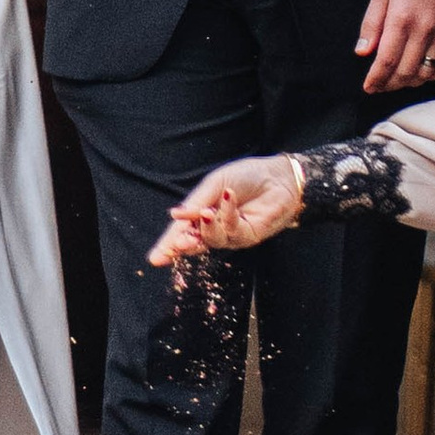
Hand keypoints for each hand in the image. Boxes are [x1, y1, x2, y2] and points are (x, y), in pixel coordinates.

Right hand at [150, 154, 303, 264]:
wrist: (279, 177)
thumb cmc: (247, 176)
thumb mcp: (215, 182)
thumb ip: (196, 201)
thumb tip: (175, 216)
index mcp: (202, 213)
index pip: (182, 231)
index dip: (168, 245)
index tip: (155, 258)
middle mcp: (214, 227)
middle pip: (194, 242)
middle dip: (183, 245)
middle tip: (177, 244)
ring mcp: (231, 234)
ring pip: (212, 239)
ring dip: (206, 228)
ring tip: (206, 213)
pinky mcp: (248, 237)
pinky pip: (233, 231)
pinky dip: (228, 215)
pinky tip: (229, 198)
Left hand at [358, 0, 434, 93]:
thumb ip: (371, 25)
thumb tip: (362, 52)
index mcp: (400, 19)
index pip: (386, 60)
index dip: (376, 79)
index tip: (369, 86)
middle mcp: (423, 30)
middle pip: (405, 72)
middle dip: (389, 85)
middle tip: (380, 86)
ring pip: (424, 74)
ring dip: (408, 83)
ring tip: (397, 80)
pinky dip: (429, 77)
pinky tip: (418, 74)